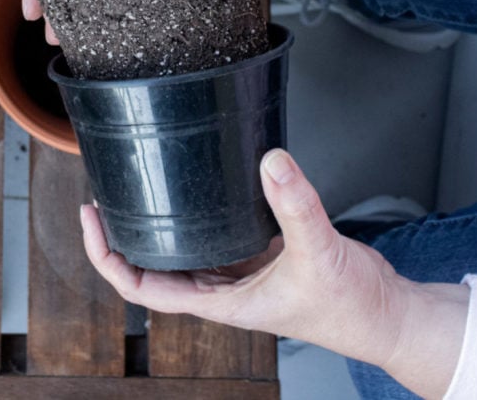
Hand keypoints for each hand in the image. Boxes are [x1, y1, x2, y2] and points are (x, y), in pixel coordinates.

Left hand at [81, 149, 468, 398]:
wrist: (385, 314)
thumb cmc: (351, 306)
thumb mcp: (319, 252)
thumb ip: (296, 206)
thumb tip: (273, 161)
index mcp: (220, 302)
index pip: (143, 287)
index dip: (108, 258)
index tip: (91, 220)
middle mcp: (221, 289)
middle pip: (152, 267)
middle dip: (121, 237)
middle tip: (102, 196)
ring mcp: (237, 274)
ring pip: (181, 252)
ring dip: (154, 228)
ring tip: (135, 189)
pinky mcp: (258, 257)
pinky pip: (214, 236)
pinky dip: (195, 217)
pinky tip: (192, 190)